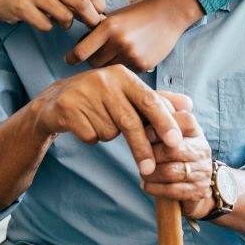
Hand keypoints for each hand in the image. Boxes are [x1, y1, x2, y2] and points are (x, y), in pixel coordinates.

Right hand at [0, 0, 105, 31]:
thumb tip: (99, 12)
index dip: (100, 6)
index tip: (99, 15)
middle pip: (82, 4)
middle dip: (91, 19)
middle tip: (91, 26)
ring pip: (65, 16)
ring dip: (66, 25)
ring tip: (59, 22)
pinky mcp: (22, 7)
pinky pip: (46, 25)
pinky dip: (47, 27)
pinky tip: (41, 21)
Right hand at [29, 66, 188, 175]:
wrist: (55, 100)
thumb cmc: (100, 98)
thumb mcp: (127, 94)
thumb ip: (158, 100)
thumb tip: (189, 105)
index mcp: (123, 75)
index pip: (150, 100)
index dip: (164, 122)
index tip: (176, 142)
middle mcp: (104, 80)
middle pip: (130, 121)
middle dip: (142, 147)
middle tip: (149, 169)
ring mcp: (84, 93)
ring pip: (110, 131)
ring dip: (109, 135)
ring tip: (99, 122)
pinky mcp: (67, 108)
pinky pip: (91, 136)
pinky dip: (92, 137)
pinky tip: (84, 124)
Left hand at [66, 0, 201, 70]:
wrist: (168, 14)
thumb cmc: (138, 14)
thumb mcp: (115, 17)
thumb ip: (99, 31)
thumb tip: (79, 47)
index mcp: (108, 27)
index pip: (81, 51)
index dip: (72, 58)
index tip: (69, 60)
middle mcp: (118, 42)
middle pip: (94, 63)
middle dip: (94, 60)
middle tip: (100, 54)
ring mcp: (131, 55)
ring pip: (109, 69)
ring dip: (110, 64)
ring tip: (119, 52)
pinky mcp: (143, 65)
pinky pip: (126, 72)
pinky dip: (126, 66)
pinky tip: (134, 54)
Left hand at [140, 93, 214, 220]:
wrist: (198, 183)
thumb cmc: (176, 153)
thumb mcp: (171, 133)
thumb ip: (159, 116)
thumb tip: (144, 100)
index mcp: (196, 131)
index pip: (185, 121)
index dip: (160, 126)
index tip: (143, 133)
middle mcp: (202, 149)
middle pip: (173, 149)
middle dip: (151, 154)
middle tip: (140, 156)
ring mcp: (202, 171)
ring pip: (171, 171)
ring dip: (150, 173)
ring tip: (142, 171)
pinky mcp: (198, 190)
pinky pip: (173, 190)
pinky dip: (155, 188)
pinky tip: (146, 185)